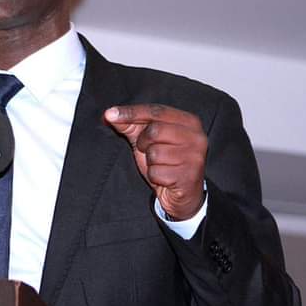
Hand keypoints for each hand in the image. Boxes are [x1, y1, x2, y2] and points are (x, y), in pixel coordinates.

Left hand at [104, 104, 206, 220]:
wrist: (181, 194)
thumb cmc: (165, 161)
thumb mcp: (147, 139)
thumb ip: (130, 124)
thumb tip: (109, 115)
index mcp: (189, 121)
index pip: (156, 111)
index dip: (131, 112)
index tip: (110, 114)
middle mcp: (196, 137)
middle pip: (154, 131)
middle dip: (143, 142)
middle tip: (148, 150)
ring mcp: (194, 157)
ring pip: (154, 153)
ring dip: (150, 161)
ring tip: (160, 164)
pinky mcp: (188, 176)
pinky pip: (157, 172)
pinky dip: (154, 176)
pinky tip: (164, 177)